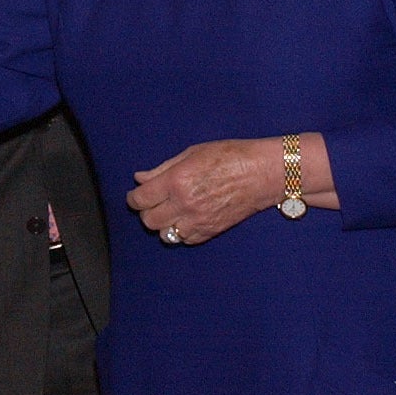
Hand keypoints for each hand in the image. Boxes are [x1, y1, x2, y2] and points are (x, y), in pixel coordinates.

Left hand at [126, 138, 281, 245]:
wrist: (262, 173)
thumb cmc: (228, 156)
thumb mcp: (190, 154)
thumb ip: (161, 169)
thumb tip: (140, 178)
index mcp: (177, 181)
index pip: (141, 199)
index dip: (133, 198)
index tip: (135, 195)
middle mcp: (185, 204)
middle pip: (148, 220)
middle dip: (145, 211)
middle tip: (152, 202)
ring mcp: (198, 221)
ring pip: (165, 234)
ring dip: (162, 224)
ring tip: (169, 211)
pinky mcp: (211, 231)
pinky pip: (185, 240)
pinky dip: (180, 232)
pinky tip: (185, 219)